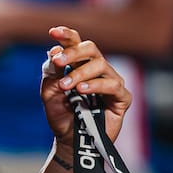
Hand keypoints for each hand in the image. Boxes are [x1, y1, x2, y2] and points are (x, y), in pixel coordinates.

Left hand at [39, 27, 130, 149]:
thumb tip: (54, 50)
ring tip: (66, 86)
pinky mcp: (122, 98)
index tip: (53, 32)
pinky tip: (82, 90)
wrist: (69, 141)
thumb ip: (51, 71)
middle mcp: (97, 69)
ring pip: (101, 65)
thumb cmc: (61, 114)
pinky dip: (96, 85)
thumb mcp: (50, 91)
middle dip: (73, 53)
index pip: (76, 42)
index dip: (66, 34)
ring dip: (80, 74)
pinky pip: (113, 84)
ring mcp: (111, 82)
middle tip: (58, 62)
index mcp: (79, 64)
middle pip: (91, 48)